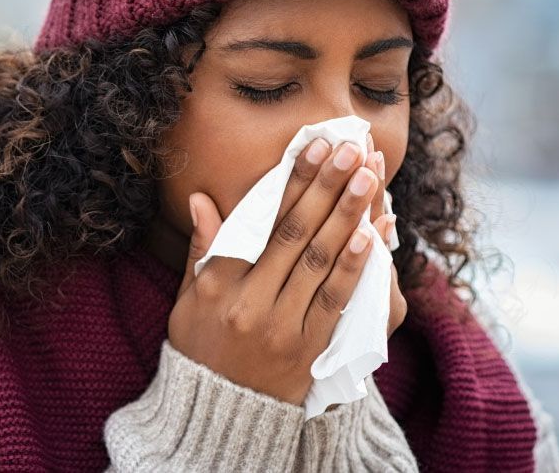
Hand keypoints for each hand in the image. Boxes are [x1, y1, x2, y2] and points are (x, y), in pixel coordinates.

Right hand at [168, 137, 405, 405]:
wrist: (221, 412)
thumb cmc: (201, 346)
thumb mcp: (187, 297)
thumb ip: (201, 248)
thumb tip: (201, 198)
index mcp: (217, 283)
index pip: (258, 222)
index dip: (289, 181)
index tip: (312, 146)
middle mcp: (250, 302)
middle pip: (295, 233)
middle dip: (326, 186)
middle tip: (350, 148)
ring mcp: (282, 326)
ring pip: (320, 261)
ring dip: (347, 214)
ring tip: (368, 176)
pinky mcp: (310, 348)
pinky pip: (337, 300)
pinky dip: (355, 265)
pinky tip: (371, 233)